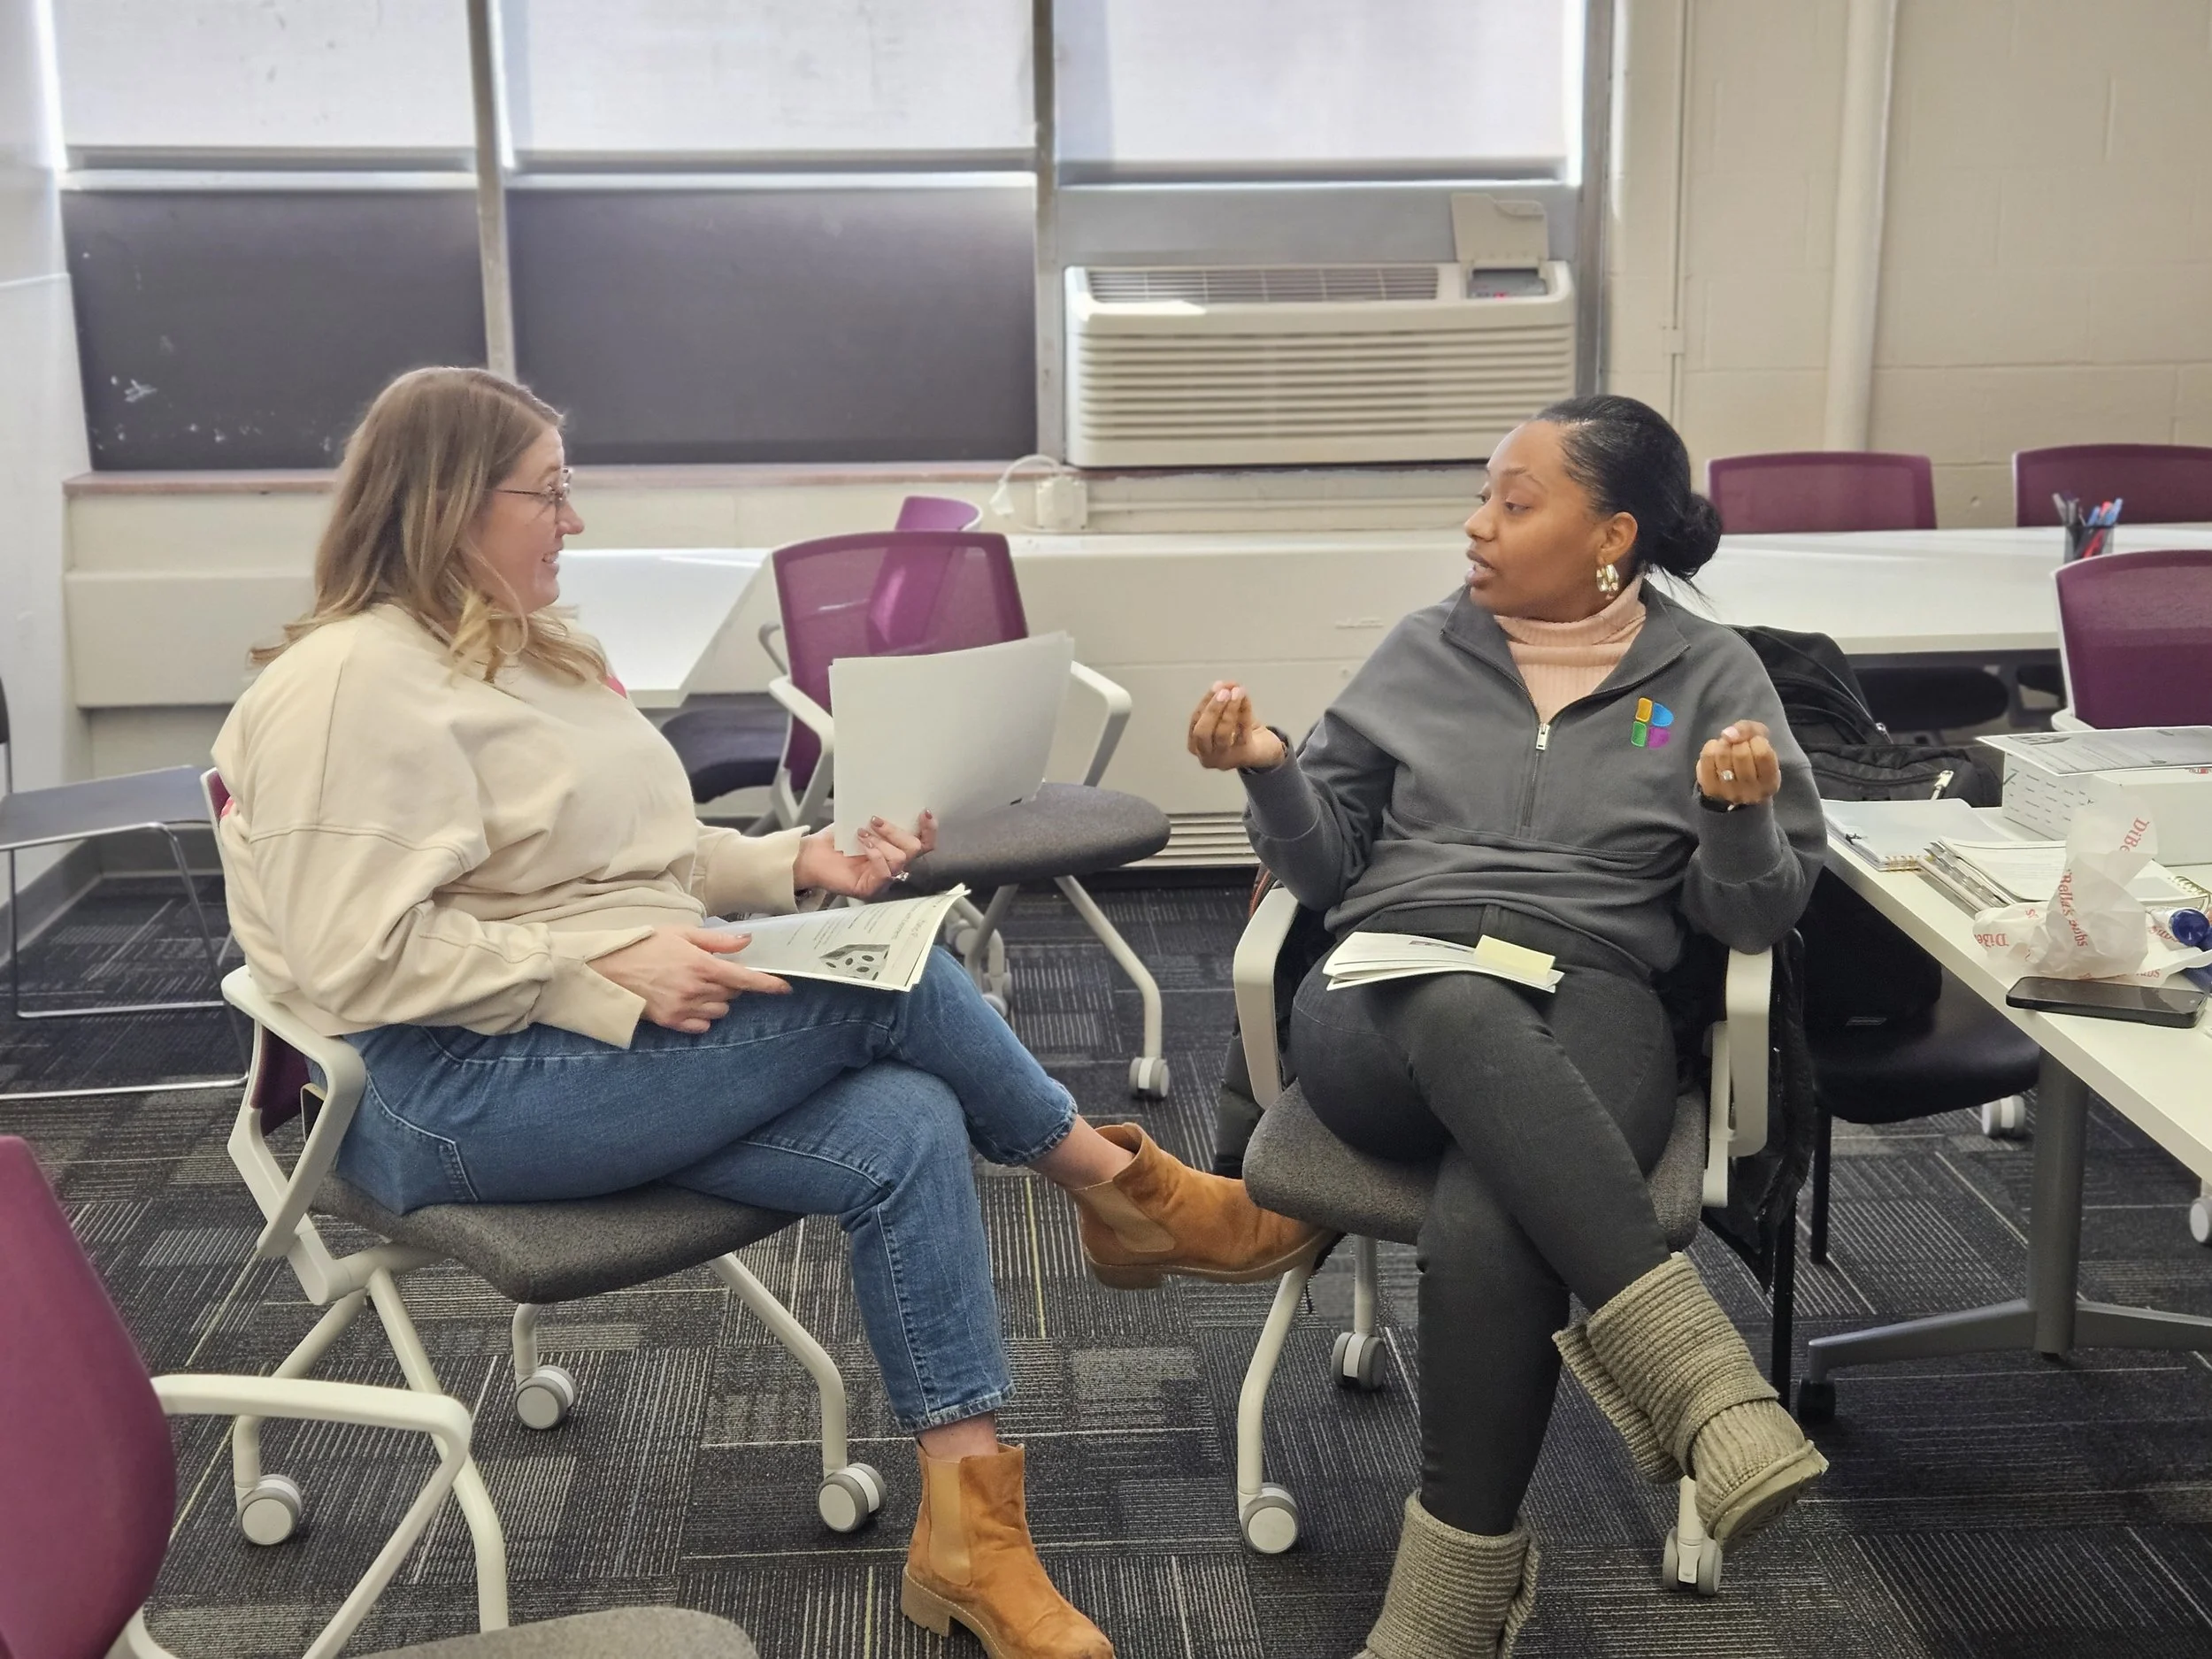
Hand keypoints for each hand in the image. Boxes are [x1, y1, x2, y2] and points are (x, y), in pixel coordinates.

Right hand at [590, 926, 787, 1032]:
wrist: (607, 968)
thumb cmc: (644, 945)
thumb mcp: (681, 934)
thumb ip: (717, 941)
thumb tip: (746, 941)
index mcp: (701, 965)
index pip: (745, 979)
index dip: (768, 984)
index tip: (784, 988)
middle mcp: (696, 989)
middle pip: (733, 994)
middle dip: (732, 983)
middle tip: (713, 970)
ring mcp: (683, 1008)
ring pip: (720, 1010)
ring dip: (719, 1000)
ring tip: (699, 985)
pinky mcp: (670, 1022)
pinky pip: (702, 1026)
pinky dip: (703, 1016)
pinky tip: (690, 1002)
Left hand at [793, 813, 934, 898]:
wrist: (812, 855)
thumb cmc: (836, 840)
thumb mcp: (863, 822)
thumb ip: (882, 818)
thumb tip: (895, 803)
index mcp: (896, 848)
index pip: (925, 843)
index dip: (930, 829)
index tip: (924, 813)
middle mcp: (893, 865)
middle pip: (914, 848)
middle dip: (896, 831)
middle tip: (875, 821)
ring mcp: (884, 878)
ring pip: (899, 858)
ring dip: (881, 842)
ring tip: (862, 833)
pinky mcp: (871, 888)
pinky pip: (884, 872)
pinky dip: (875, 854)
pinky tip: (862, 845)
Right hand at [1188, 681, 1287, 771]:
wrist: (1264, 752)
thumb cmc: (1240, 733)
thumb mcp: (1228, 715)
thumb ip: (1225, 699)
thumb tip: (1229, 684)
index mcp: (1196, 746)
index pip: (1195, 721)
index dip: (1206, 701)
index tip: (1217, 686)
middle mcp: (1206, 756)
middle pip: (1202, 732)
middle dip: (1212, 709)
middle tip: (1224, 692)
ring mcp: (1224, 759)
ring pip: (1221, 733)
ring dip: (1229, 710)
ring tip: (1237, 692)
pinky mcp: (1243, 756)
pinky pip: (1242, 731)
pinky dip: (1244, 712)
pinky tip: (1245, 698)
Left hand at [1696, 720, 1782, 806]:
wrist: (1732, 785)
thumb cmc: (1752, 759)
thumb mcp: (1760, 740)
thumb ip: (1749, 729)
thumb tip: (1728, 734)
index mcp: (1770, 782)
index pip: (1762, 753)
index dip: (1756, 740)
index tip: (1754, 744)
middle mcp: (1751, 792)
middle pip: (1741, 754)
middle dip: (1739, 742)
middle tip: (1739, 746)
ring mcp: (1729, 792)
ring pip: (1722, 754)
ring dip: (1724, 743)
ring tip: (1728, 748)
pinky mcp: (1710, 788)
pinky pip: (1707, 757)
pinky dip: (1711, 746)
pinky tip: (1716, 751)